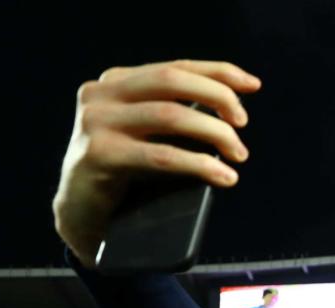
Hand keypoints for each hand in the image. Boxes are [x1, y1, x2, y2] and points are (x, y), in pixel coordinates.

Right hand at [52, 60, 261, 265]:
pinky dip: (200, 165)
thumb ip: (174, 114)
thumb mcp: (147, 135)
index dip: (218, 72)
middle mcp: (102, 94)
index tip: (252, 85)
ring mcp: (97, 123)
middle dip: (217, 97)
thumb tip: (233, 108)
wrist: (82, 214)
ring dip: (215, 133)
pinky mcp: (100, 155)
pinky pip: (161, 155)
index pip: (175, 67)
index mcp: (117, 82)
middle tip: (243, 124)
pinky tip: (224, 177)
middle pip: (172, 80)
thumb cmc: (126, 174)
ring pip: (171, 116)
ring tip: (239, 155)